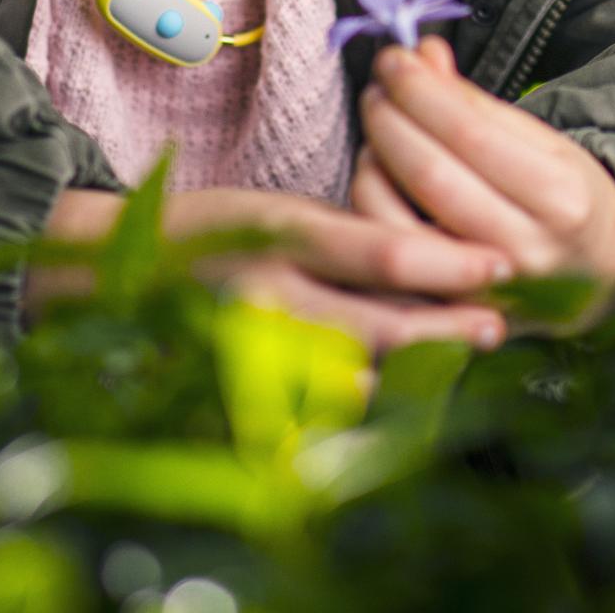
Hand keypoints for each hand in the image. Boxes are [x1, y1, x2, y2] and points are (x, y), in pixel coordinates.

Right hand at [23, 182, 509, 358]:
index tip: (499, 266)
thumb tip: (429, 259)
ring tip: (463, 354)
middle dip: (449, 329)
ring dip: (417, 368)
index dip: (450, 263)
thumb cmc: (213, 230)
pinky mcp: (240, 382)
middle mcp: (272, 291)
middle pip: (382, 324)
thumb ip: (346, 236)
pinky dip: (365, 396)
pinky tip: (398, 389)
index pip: (385, 253)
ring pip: (356, 369)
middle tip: (497, 325)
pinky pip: (316, 402)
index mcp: (285, 233)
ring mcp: (256, 344)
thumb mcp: (279, 211)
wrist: (114, 268)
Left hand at [352, 36, 614, 334]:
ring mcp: (481, 290)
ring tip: (379, 126)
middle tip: (377, 85)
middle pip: (429, 174)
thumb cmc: (568, 199)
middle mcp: (523, 252)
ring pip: (395, 219)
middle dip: (389, 118)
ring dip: (372, 160)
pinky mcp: (445, 311)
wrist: (600, 277)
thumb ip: (476, 103)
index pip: (470, 133)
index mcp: (561, 200)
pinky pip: (387, 256)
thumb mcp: (543, 143)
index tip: (396, 58)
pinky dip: (370, 206)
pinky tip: (377, 173)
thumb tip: (421, 54)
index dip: (422, 90)